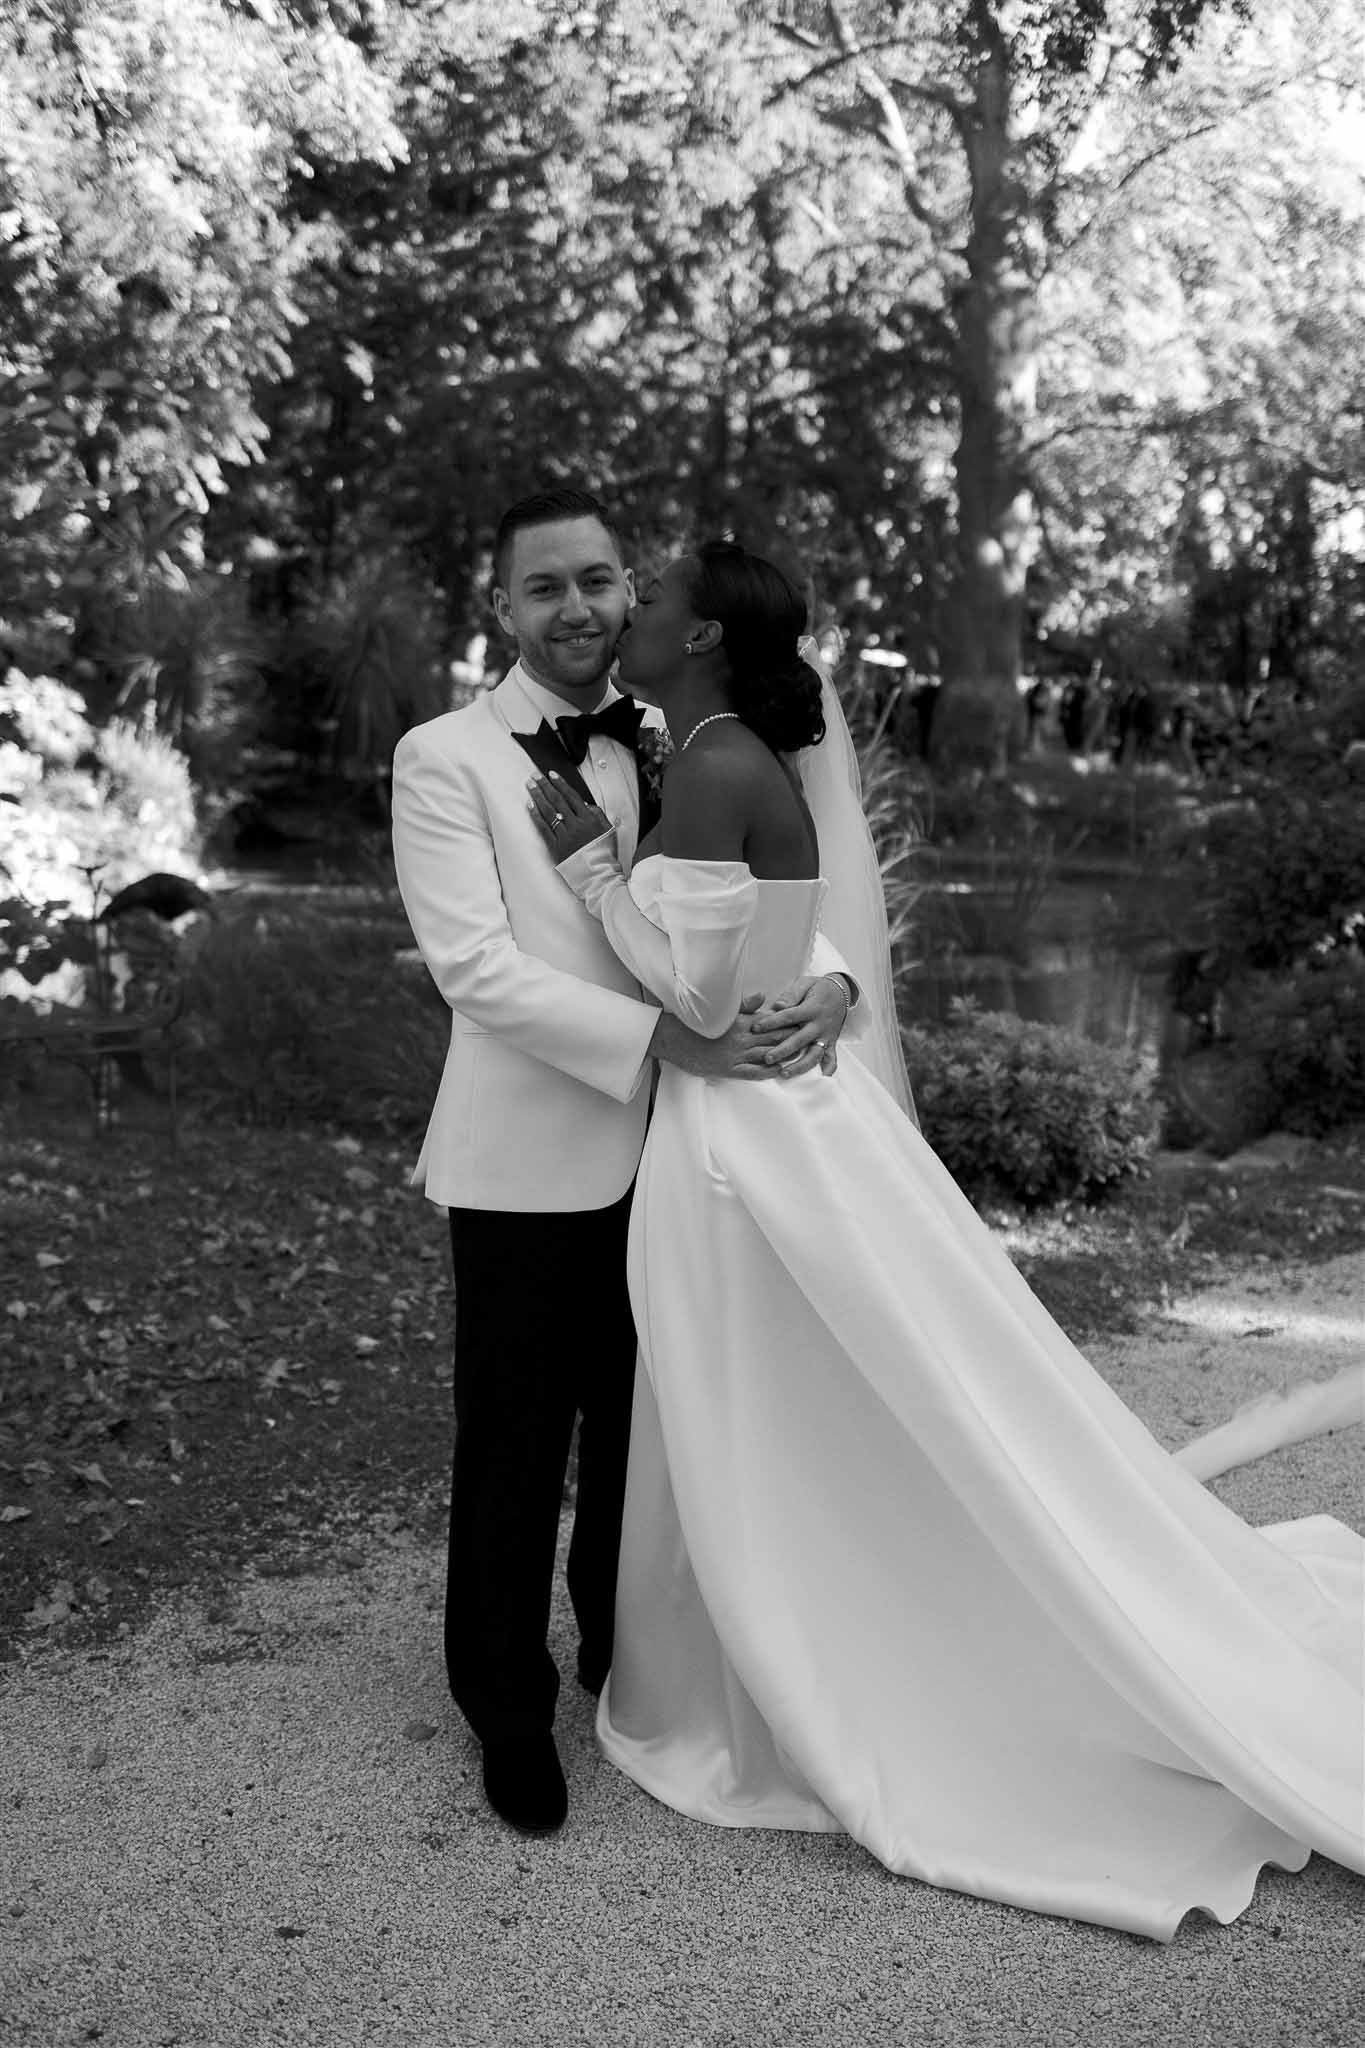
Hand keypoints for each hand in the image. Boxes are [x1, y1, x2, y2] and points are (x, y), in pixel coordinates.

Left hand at [527, 772, 612, 861]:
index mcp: (589, 819)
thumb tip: (586, 804)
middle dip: (545, 786)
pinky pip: (544, 828)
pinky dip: (536, 816)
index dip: (560, 784)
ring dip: (538, 796)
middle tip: (535, 775)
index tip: (552, 774)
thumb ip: (598, 815)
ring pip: (548, 812)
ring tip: (530, 786)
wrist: (599, 876)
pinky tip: (530, 806)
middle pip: (557, 801)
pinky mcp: (556, 847)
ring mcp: (564, 836)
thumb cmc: (605, 855)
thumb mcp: (609, 831)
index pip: (571, 796)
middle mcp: (576, 825)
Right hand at [652, 996, 830, 1082]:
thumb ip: (744, 1004)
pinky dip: (767, 1072)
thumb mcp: (721, 1010)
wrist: (674, 1039)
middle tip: (813, 1036)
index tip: (805, 1019)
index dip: (789, 1021)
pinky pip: (752, 1072)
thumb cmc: (697, 1024)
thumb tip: (763, 996)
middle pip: (774, 1037)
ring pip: (766, 1054)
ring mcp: (736, 1054)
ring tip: (804, 1054)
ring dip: (785, 1055)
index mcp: (741, 1022)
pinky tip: (780, 1072)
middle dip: (793, 1037)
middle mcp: (742, 1037)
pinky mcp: (728, 1068)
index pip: (771, 1021)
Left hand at [745, 974, 848, 1076]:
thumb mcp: (804, 984)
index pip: (789, 1016)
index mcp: (811, 1008)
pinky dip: (828, 1069)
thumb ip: (791, 995)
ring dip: (800, 1066)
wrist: (841, 992)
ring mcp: (826, 1036)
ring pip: (814, 1054)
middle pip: (799, 1040)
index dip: (772, 1022)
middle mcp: (819, 1024)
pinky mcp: (832, 1042)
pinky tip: (820, 1079)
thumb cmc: (817, 988)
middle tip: (767, 1058)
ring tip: (784, 1073)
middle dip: (783, 1050)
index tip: (755, 1028)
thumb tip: (777, 1006)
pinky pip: (831, 1058)